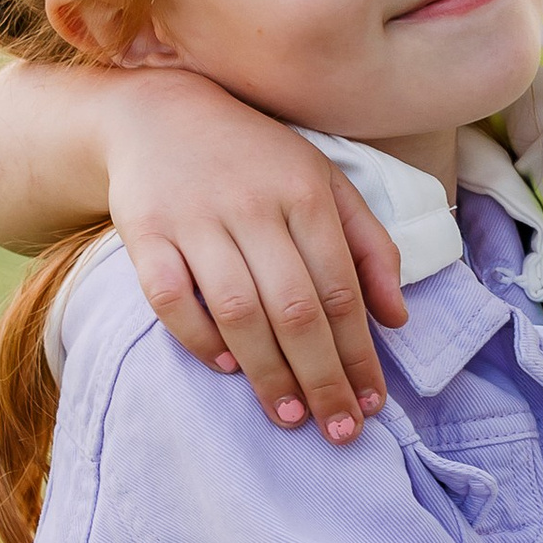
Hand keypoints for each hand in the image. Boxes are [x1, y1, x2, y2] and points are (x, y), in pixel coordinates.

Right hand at [102, 70, 408, 438]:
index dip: (359, 354)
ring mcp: (196, 218)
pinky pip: (171, 298)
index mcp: (306, 192)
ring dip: (267, 372)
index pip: (341, 289)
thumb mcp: (325, 180)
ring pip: (238, 310)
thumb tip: (396, 318)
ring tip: (290, 416)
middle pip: (295, 309)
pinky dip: (200, 338)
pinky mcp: (146, 230)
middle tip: (338, 430)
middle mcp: (254, 204)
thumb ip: (368, 245)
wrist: (157, 111)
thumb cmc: (255, 156)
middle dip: (322, 378)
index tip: (372, 404)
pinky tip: (227, 368)